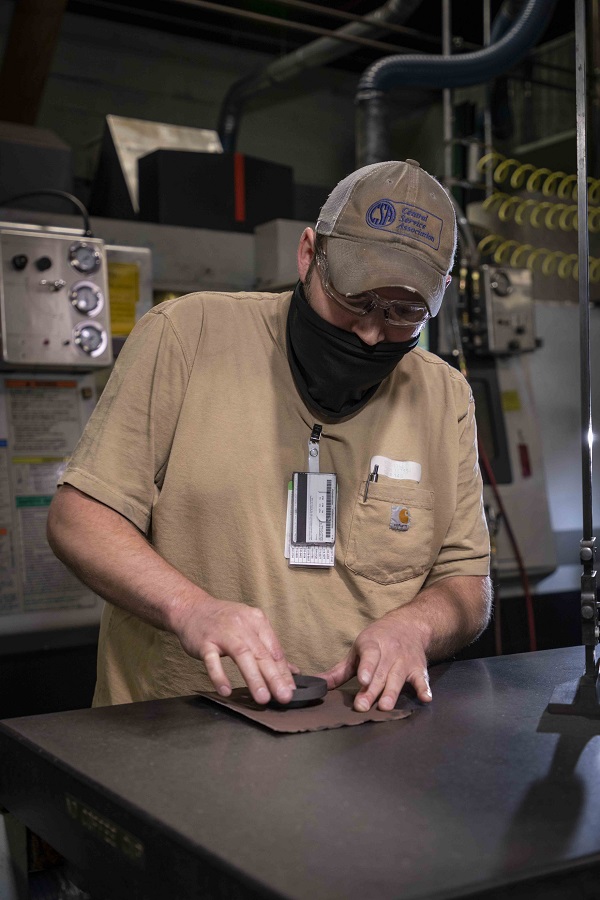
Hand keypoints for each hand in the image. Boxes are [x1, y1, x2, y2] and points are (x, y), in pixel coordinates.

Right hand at [175, 594, 296, 705]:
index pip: (274, 649)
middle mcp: (242, 625)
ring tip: (263, 697)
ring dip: (254, 678)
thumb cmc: (224, 621)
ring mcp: (222, 633)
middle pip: (261, 653)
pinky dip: (219, 675)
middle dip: (275, 677)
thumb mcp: (250, 627)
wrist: (191, 608)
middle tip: (284, 696)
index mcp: (257, 620)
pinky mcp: (204, 642)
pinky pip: (211, 660)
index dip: (284, 671)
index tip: (292, 690)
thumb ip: (269, 649)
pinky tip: (226, 691)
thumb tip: (293, 671)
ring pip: (241, 655)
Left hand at [317, 611, 431, 711]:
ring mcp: (405, 661)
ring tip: (385, 706)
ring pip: (398, 678)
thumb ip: (340, 670)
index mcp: (372, 644)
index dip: (366, 668)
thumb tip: (318, 684)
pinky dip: (424, 688)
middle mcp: (390, 652)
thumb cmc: (377, 640)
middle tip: (362, 706)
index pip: (369, 656)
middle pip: (380, 673)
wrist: (408, 625)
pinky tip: (425, 698)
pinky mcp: (418, 668)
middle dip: (372, 690)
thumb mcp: (357, 650)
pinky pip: (421, 679)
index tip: (362, 680)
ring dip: (392, 692)